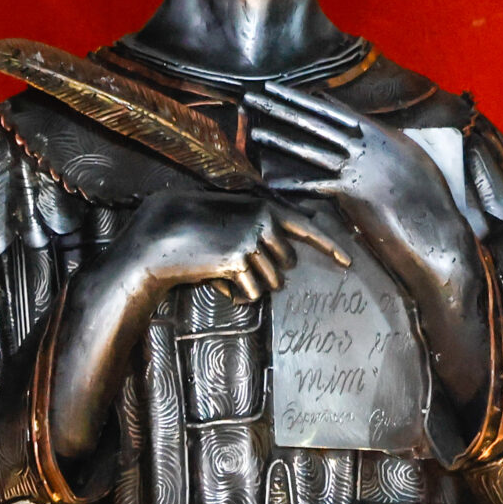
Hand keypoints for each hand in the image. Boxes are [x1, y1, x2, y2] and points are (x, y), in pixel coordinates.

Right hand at [41, 190, 344, 476]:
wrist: (154, 242)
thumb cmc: (181, 227)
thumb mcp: (220, 216)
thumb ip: (250, 224)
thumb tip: (275, 249)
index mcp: (262, 206)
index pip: (306, 227)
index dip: (330, 246)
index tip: (348, 263)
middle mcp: (264, 220)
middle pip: (286, 264)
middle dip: (264, 273)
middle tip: (232, 268)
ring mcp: (253, 241)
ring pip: (270, 283)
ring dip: (248, 287)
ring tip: (219, 273)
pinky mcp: (240, 262)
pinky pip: (252, 295)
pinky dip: (235, 296)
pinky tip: (214, 284)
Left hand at [243, 82, 492, 425]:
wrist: (440, 234)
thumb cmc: (432, 205)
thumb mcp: (415, 163)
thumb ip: (388, 147)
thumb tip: (372, 137)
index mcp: (385, 135)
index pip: (338, 112)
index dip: (307, 100)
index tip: (284, 89)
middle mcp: (370, 146)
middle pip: (317, 122)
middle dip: (284, 106)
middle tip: (256, 94)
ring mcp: (360, 169)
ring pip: (310, 148)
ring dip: (279, 137)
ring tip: (254, 127)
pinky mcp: (353, 194)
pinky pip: (314, 186)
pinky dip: (291, 184)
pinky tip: (269, 180)